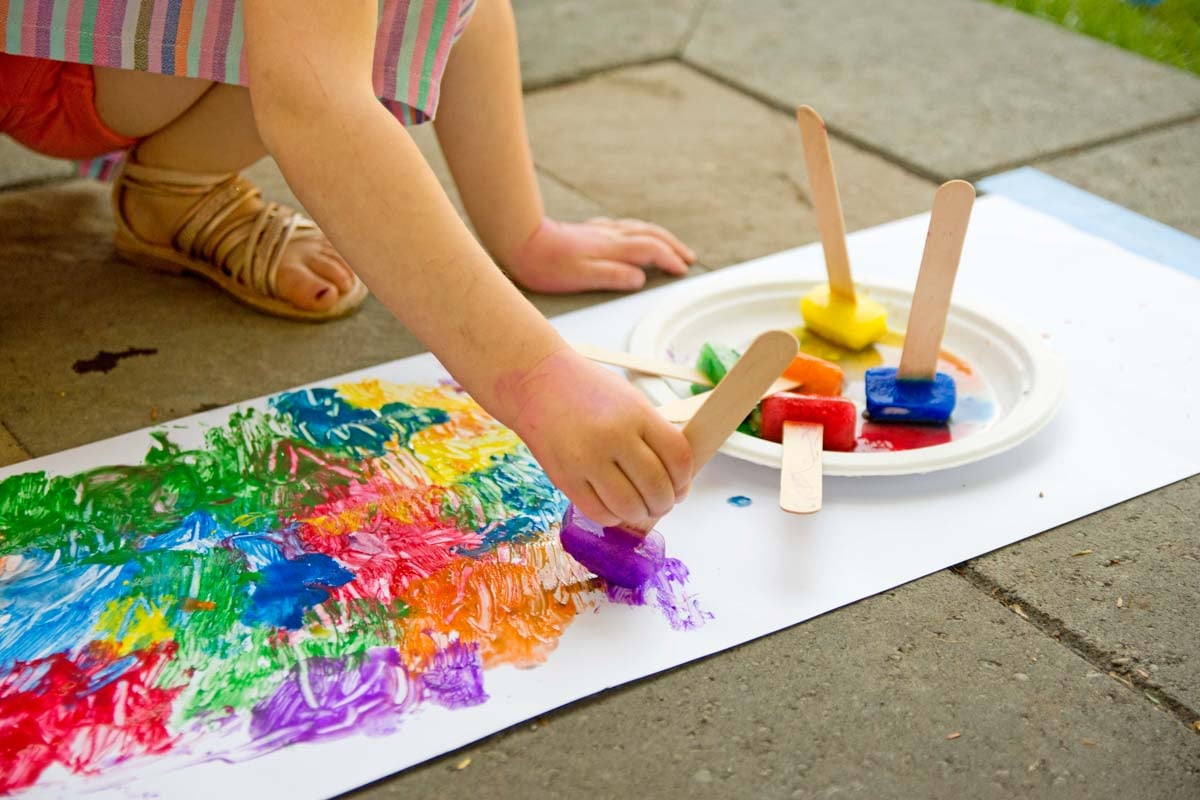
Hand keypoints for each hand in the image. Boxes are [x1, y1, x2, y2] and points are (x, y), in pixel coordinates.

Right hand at [502, 348, 692, 526]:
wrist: (536, 384)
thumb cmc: (588, 391)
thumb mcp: (631, 401)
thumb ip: (653, 435)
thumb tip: (675, 480)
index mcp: (637, 414)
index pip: (678, 458)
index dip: (685, 480)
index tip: (680, 487)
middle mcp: (614, 437)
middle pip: (657, 488)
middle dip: (665, 503)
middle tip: (661, 503)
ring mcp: (587, 460)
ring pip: (630, 507)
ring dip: (641, 514)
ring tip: (639, 507)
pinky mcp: (565, 479)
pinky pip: (600, 513)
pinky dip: (614, 517)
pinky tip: (614, 506)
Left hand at [504, 217, 694, 293]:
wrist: (520, 240)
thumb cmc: (547, 264)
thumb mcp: (580, 277)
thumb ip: (613, 276)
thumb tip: (640, 279)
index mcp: (612, 248)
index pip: (651, 250)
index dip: (669, 260)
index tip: (682, 271)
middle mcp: (610, 236)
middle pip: (650, 235)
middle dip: (672, 246)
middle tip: (687, 258)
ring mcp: (599, 231)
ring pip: (638, 228)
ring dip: (659, 236)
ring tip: (670, 245)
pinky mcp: (588, 230)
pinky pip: (622, 226)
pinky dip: (637, 230)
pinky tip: (632, 234)